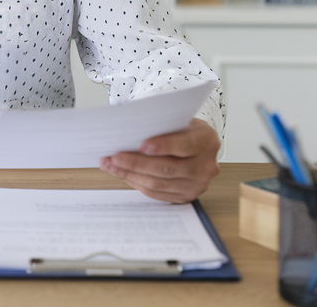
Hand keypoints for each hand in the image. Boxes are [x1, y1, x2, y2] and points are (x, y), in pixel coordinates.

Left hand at [99, 118, 220, 203]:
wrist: (199, 146)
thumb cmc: (183, 129)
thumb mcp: (178, 120)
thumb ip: (161, 127)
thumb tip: (128, 134)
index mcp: (207, 141)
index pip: (184, 145)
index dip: (163, 146)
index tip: (141, 146)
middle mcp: (206, 166)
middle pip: (167, 168)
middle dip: (136, 163)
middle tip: (113, 157)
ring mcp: (197, 185)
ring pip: (158, 184)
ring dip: (130, 175)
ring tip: (110, 165)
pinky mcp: (186, 196)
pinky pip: (157, 194)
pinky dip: (136, 183)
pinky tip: (122, 174)